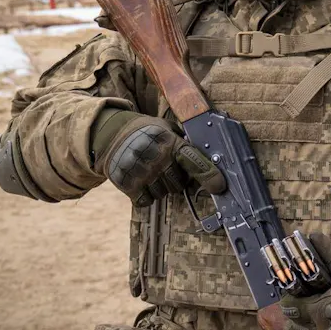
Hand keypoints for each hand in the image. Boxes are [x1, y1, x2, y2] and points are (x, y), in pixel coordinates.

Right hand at [96, 115, 225, 205]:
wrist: (111, 135)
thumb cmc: (147, 132)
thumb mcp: (167, 128)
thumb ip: (184, 142)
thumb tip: (209, 160)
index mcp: (169, 142)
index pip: (193, 160)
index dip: (208, 174)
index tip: (219, 186)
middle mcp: (155, 157)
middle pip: (178, 184)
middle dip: (175, 179)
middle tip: (164, 167)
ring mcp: (140, 172)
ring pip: (162, 194)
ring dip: (159, 186)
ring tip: (149, 170)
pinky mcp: (126, 184)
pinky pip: (146, 201)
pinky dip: (145, 194)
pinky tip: (140, 179)